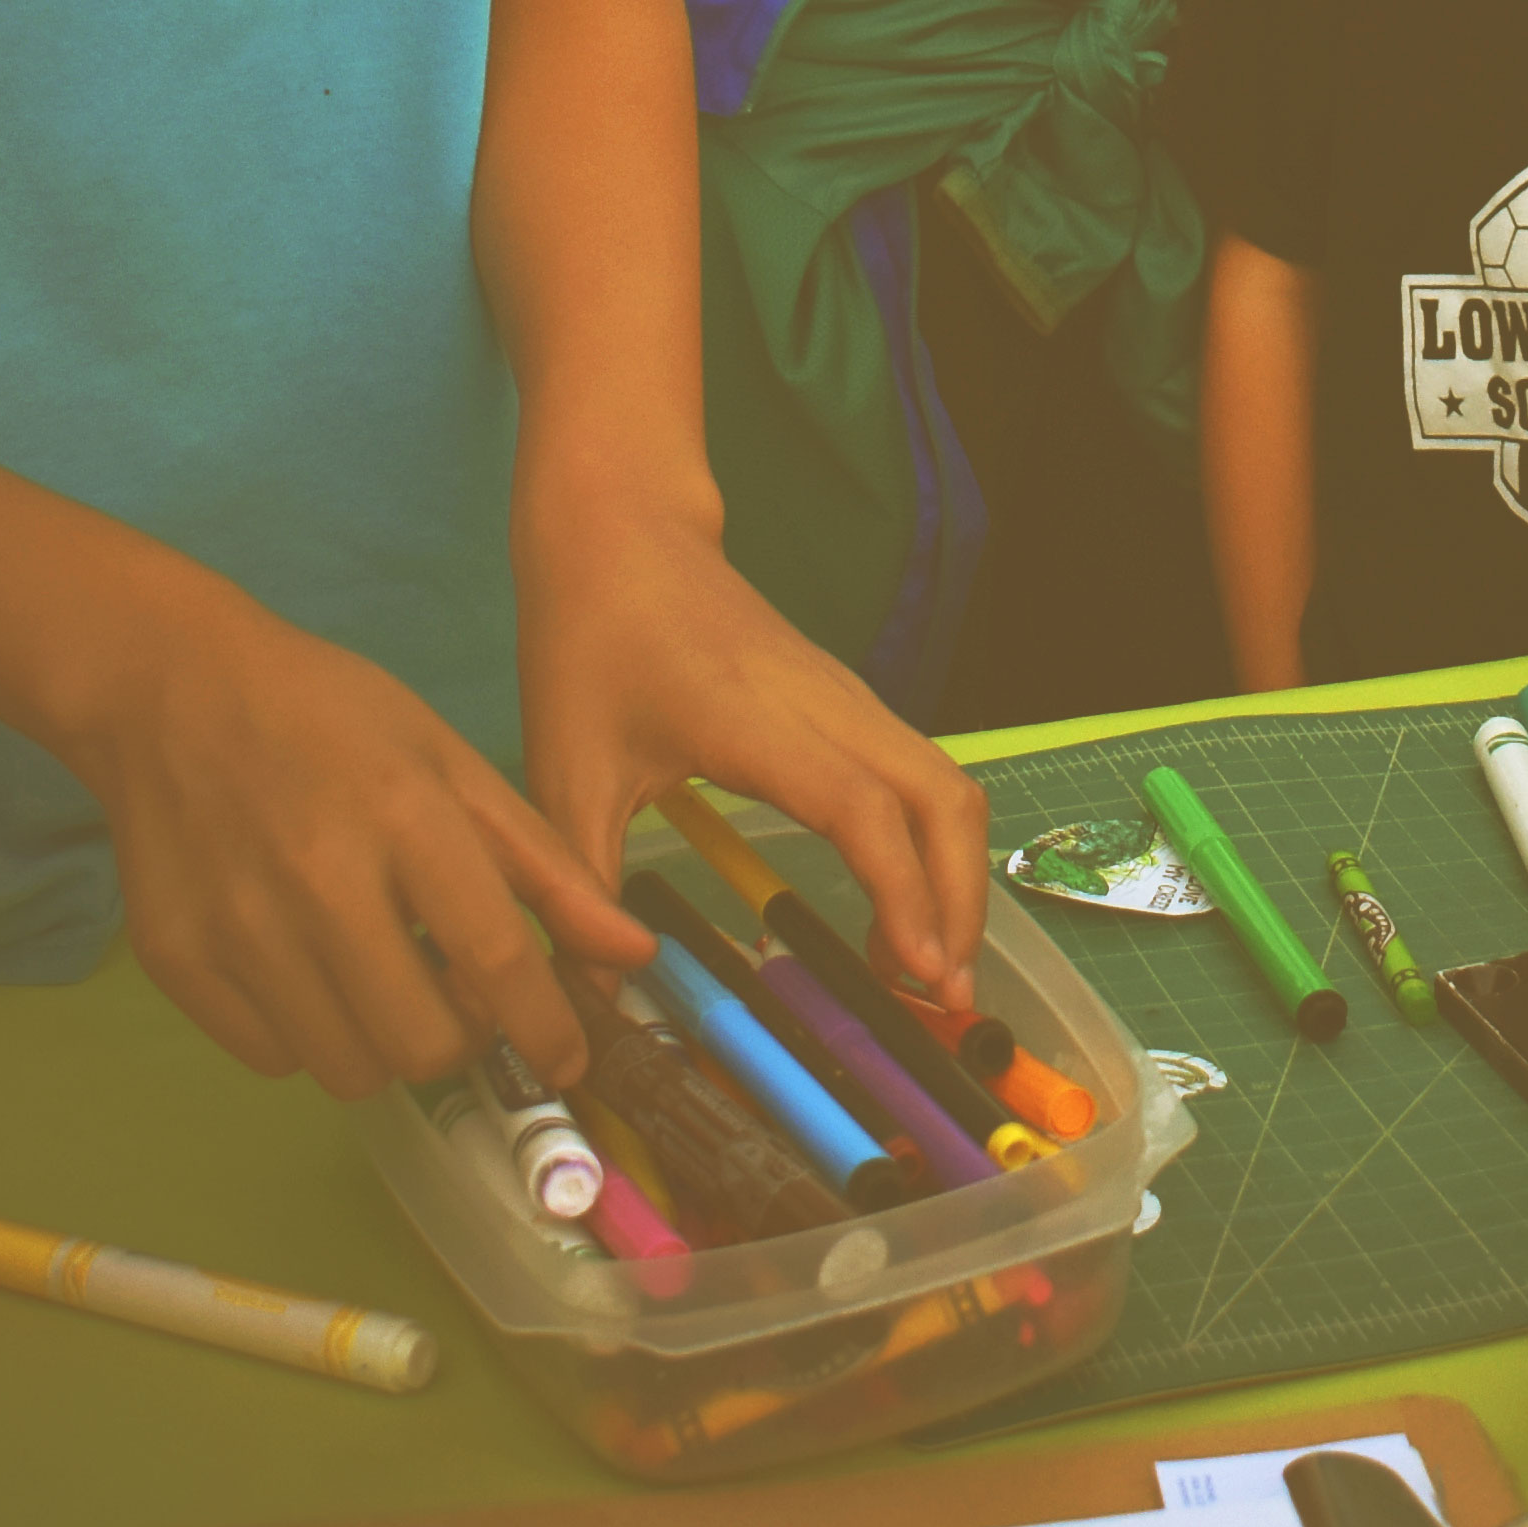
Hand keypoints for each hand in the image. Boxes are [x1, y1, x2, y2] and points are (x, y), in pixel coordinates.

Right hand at [68, 580, 653, 1094]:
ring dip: (385, 1043)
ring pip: (349, 1070)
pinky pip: (273, 1058)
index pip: (495, 957)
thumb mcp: (449, 761)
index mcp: (402, 814)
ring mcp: (238, 927)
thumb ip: (542, 863)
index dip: (547, 1028)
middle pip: (423, 1042)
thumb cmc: (327, 716)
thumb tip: (630, 951)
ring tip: (379, 976)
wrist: (167, 689)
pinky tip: (308, 969)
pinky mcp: (178, 960)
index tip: (569, 1058)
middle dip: (462, 1038)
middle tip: (455, 994)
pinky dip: (309, 1034)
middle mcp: (317, 879)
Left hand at [519, 513, 998, 1001]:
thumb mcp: (565, 771)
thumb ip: (582, 886)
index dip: (904, 891)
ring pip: (946, 784)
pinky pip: (921, 774)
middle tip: (944, 996)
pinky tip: (899, 907)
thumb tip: (589, 993)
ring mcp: (847, 698)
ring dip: (956, 875)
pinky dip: (933, 844)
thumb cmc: (592, 640)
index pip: (863, 808)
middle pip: (943, 798)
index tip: (922, 971)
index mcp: (758, 720)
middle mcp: (827, 704)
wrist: (623, 531)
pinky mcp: (847, 701)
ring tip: (926, 968)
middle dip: (962, 900)